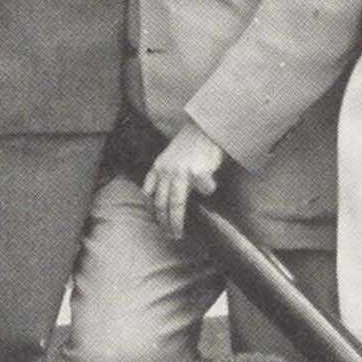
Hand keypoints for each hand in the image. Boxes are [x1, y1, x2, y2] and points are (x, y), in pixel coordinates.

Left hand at [142, 121, 224, 236]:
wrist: (203, 127)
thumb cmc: (189, 144)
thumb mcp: (168, 157)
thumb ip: (163, 174)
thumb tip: (161, 198)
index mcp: (159, 167)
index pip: (150, 194)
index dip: (153, 211)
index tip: (157, 223)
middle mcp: (167, 171)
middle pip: (162, 204)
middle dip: (164, 222)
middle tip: (169, 234)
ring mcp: (182, 173)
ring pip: (176, 204)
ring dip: (176, 222)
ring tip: (178, 233)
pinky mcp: (198, 173)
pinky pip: (205, 189)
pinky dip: (208, 190)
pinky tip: (210, 186)